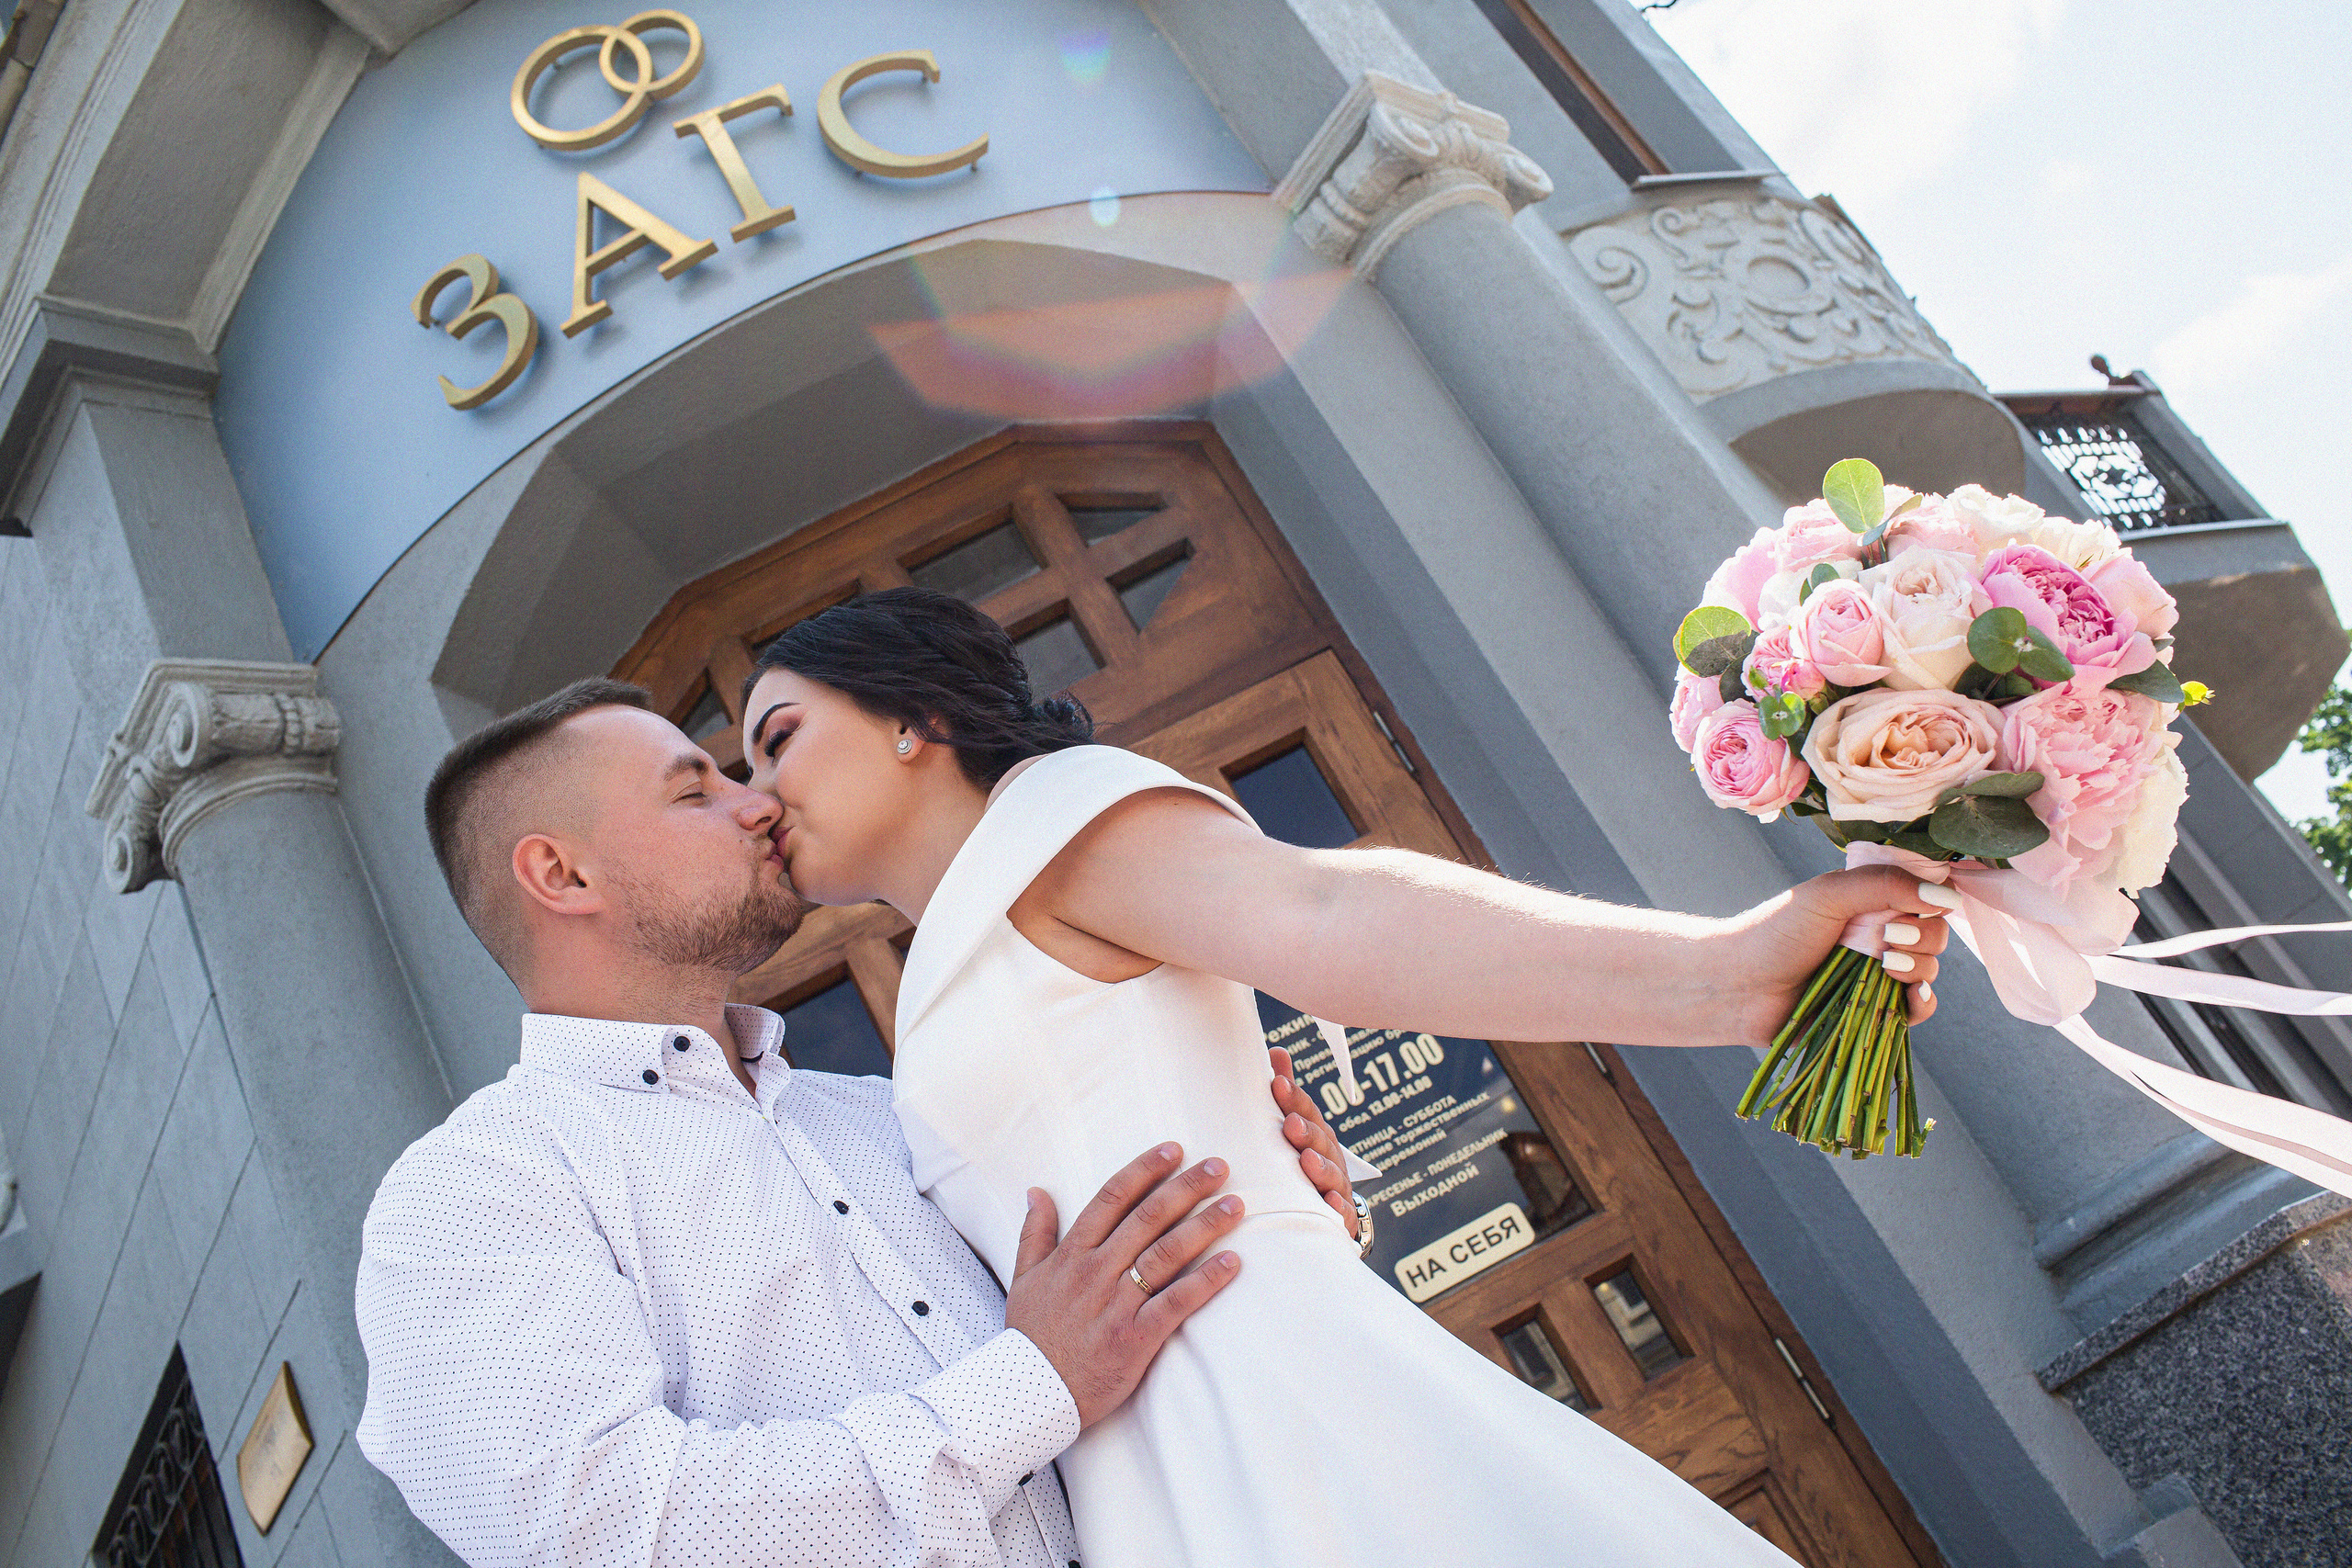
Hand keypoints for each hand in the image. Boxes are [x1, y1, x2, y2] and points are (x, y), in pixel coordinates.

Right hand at [1003, 1143, 1245, 1428]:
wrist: (1029, 1397)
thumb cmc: (1031, 1337)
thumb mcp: (1023, 1278)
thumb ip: (1034, 1232)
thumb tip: (1036, 1190)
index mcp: (1072, 1254)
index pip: (1112, 1198)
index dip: (1145, 1170)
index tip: (1174, 1149)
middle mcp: (1096, 1272)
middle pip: (1147, 1218)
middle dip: (1186, 1188)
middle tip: (1220, 1167)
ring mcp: (1116, 1304)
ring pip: (1166, 1254)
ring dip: (1204, 1226)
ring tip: (1235, 1206)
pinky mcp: (1136, 1338)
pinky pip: (1177, 1303)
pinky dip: (1205, 1281)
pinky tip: (1231, 1262)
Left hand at [1269, 1047, 1358, 1237]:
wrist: (1329, 1213)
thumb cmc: (1302, 1163)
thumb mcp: (1293, 1128)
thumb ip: (1285, 1096)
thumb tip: (1275, 1051)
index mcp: (1315, 1133)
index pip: (1306, 1112)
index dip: (1293, 1098)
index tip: (1277, 1084)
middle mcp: (1328, 1156)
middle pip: (1320, 1141)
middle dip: (1306, 1131)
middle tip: (1290, 1124)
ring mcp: (1336, 1186)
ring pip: (1331, 1175)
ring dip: (1320, 1167)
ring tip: (1307, 1161)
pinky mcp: (1340, 1216)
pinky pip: (1341, 1213)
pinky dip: (1337, 1207)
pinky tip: (1329, 1201)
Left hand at [1720, 866, 1954, 1039]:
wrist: (1740, 986)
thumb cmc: (1776, 933)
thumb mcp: (1829, 894)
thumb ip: (1886, 885)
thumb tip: (1946, 898)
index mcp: (1869, 904)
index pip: (1925, 898)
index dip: (1931, 903)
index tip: (1917, 907)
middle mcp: (1878, 937)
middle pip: (1934, 935)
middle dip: (1923, 937)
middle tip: (1887, 940)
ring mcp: (1876, 975)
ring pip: (1928, 970)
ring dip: (1919, 967)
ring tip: (1885, 965)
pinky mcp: (1873, 1010)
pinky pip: (1918, 1009)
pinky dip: (1921, 1002)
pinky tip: (1907, 993)